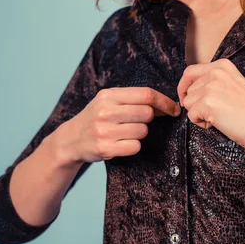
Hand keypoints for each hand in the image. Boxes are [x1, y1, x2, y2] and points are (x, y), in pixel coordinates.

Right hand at [54, 87, 180, 163]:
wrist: (71, 140)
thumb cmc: (97, 118)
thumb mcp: (108, 101)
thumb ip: (133, 99)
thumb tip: (168, 104)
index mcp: (108, 95)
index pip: (146, 95)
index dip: (164, 102)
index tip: (174, 109)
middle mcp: (105, 111)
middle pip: (147, 113)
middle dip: (149, 119)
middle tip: (138, 122)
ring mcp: (104, 131)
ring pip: (143, 131)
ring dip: (140, 133)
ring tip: (124, 132)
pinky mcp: (106, 148)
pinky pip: (136, 147)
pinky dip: (133, 146)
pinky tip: (121, 143)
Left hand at [177, 58, 244, 152]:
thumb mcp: (236, 85)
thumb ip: (216, 82)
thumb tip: (190, 90)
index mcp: (222, 66)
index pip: (190, 72)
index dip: (185, 87)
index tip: (186, 98)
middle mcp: (215, 73)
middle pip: (188, 90)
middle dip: (195, 104)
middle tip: (215, 113)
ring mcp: (211, 87)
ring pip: (188, 103)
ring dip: (199, 114)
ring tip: (219, 119)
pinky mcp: (208, 103)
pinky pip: (191, 116)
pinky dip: (202, 124)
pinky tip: (218, 124)